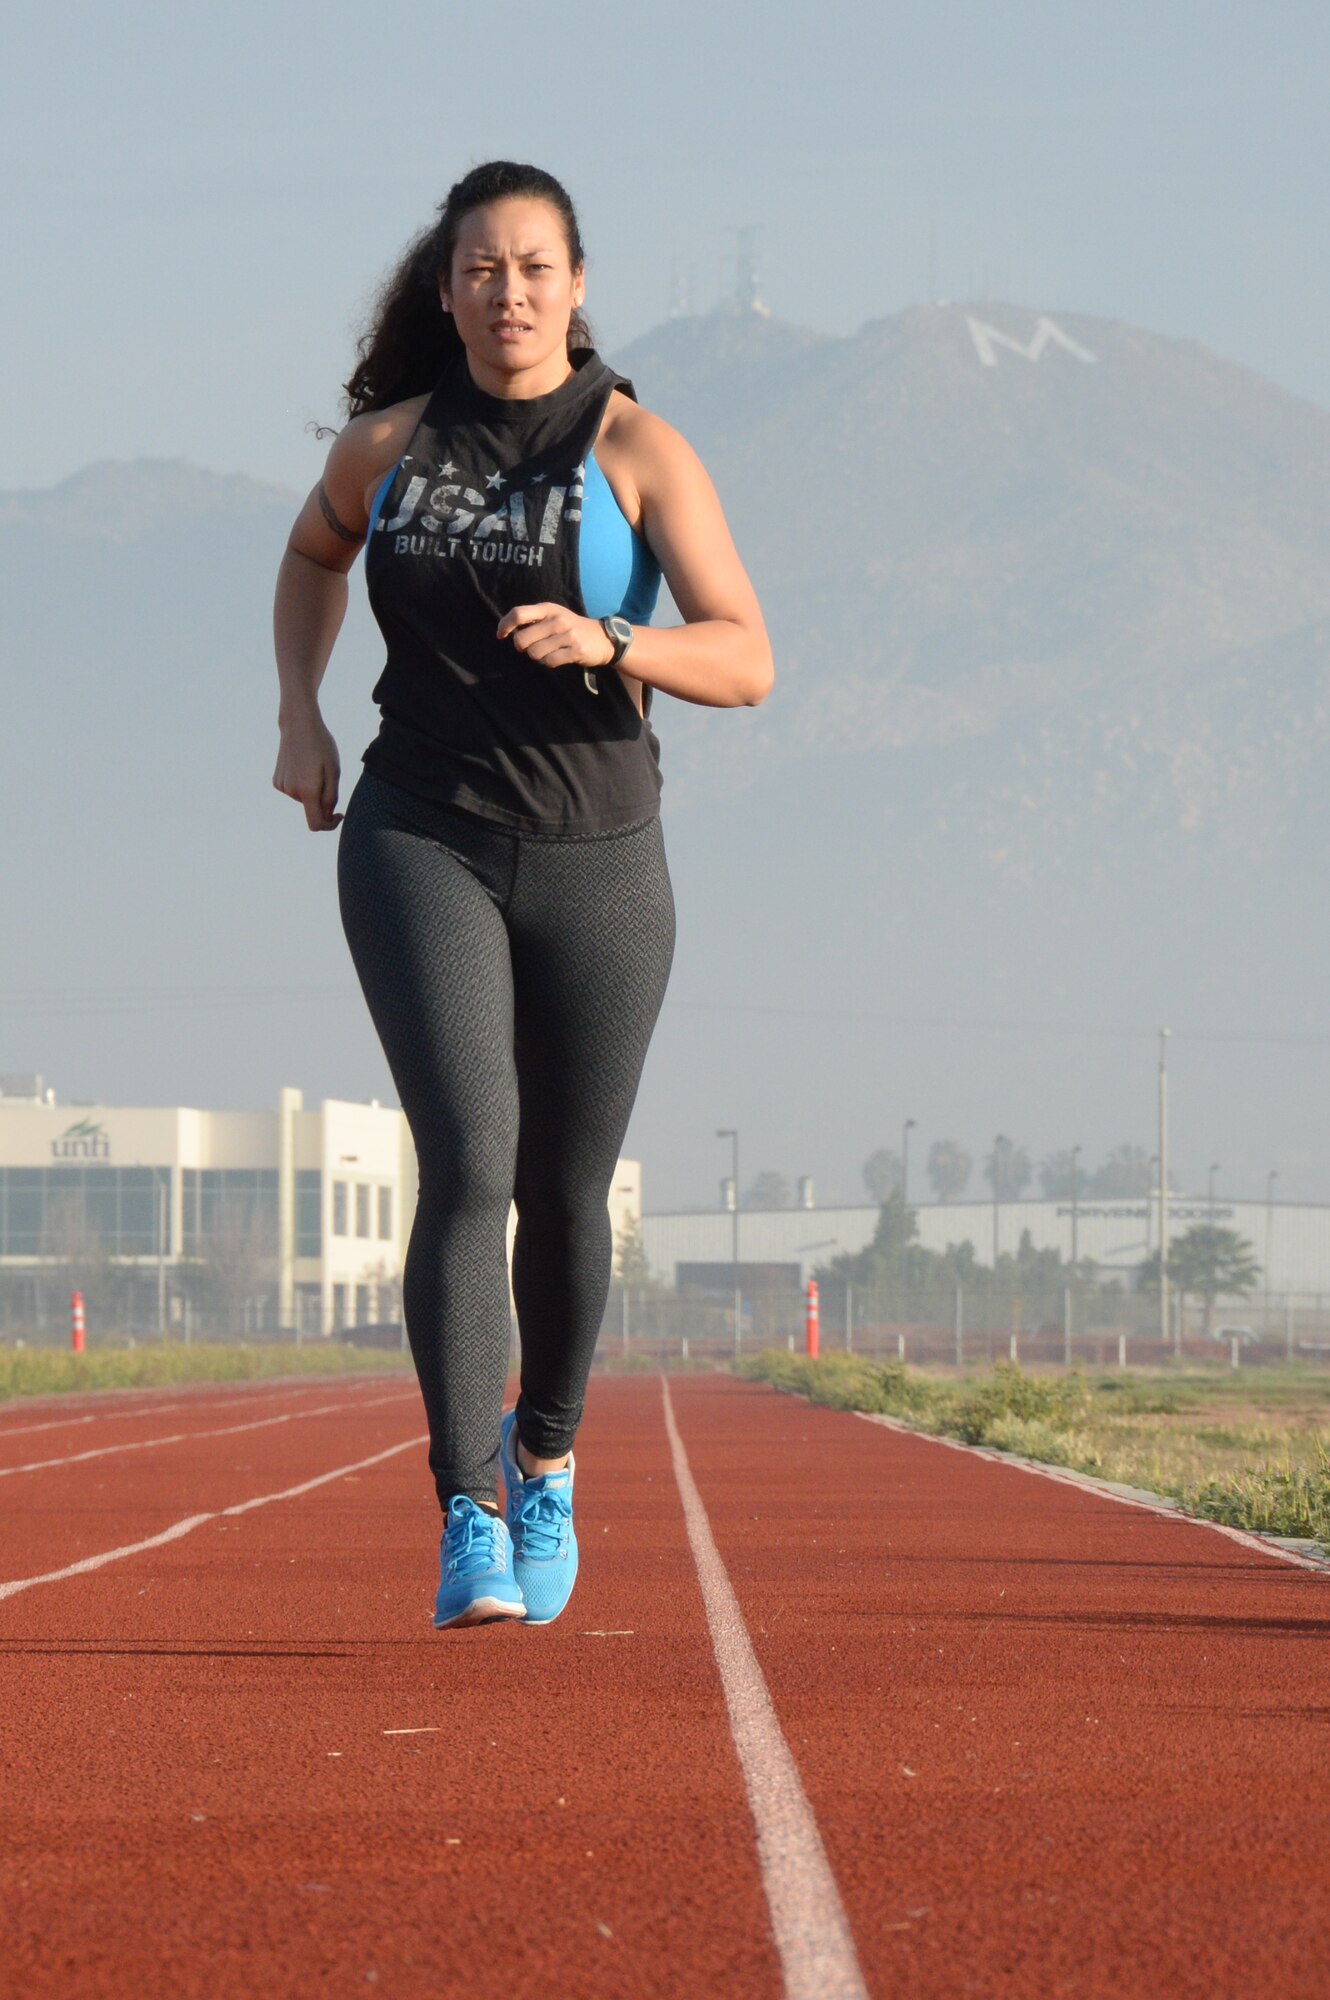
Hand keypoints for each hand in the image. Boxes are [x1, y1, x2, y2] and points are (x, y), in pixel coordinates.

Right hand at [273, 710, 342, 829]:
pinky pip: (294, 791)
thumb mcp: (334, 771)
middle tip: (327, 775)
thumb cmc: (321, 746)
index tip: (339, 815)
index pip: (315, 824)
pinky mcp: (277, 781)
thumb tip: (326, 816)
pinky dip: (302, 784)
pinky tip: (302, 766)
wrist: (298, 724)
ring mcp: (282, 786)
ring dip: (312, 790)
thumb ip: (331, 797)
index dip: (329, 825)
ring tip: (314, 767)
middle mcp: (291, 792)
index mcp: (307, 791)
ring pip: (303, 799)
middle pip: (311, 809)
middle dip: (322, 799)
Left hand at [497, 602, 616, 668]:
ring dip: (538, 657)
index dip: (505, 625)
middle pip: (522, 640)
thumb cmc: (570, 628)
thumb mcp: (553, 616)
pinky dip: (550, 663)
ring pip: (535, 654)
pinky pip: (550, 662)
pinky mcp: (576, 651)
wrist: (603, 638)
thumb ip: (532, 620)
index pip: (518, 614)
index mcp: (548, 609)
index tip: (501, 635)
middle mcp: (557, 620)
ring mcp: (568, 635)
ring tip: (549, 651)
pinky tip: (558, 657)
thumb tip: (506, 631)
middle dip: (523, 648)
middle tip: (533, 647)